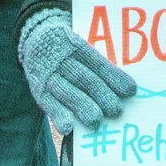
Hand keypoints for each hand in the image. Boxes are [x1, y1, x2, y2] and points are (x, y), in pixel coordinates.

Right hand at [18, 9, 136, 133]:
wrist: (34, 37)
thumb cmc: (67, 46)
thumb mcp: (79, 43)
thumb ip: (96, 58)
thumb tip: (125, 80)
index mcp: (75, 45)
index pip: (97, 62)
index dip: (114, 76)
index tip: (131, 90)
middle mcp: (62, 59)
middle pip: (84, 78)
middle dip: (102, 95)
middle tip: (117, 110)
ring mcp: (49, 75)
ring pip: (67, 92)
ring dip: (82, 107)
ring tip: (96, 121)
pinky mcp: (38, 89)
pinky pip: (48, 104)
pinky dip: (58, 116)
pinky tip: (68, 128)